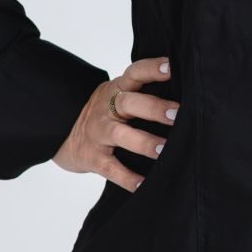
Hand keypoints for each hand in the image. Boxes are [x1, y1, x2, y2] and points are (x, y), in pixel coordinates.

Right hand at [52, 55, 178, 192]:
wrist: (65, 135)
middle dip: (154, 108)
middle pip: (129, 103)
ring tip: (164, 149)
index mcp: (117, 88)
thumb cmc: (106, 112)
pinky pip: (110, 168)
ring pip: (120, 135)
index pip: (134, 73)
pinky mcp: (93, 158)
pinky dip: (127, 178)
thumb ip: (142, 92)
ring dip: (144, 142)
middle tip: (177, 114)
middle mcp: (107, 108)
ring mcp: (99, 133)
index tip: (171, 66)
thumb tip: (186, 93)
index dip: (151, 68)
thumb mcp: (118, 94)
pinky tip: (143, 184)